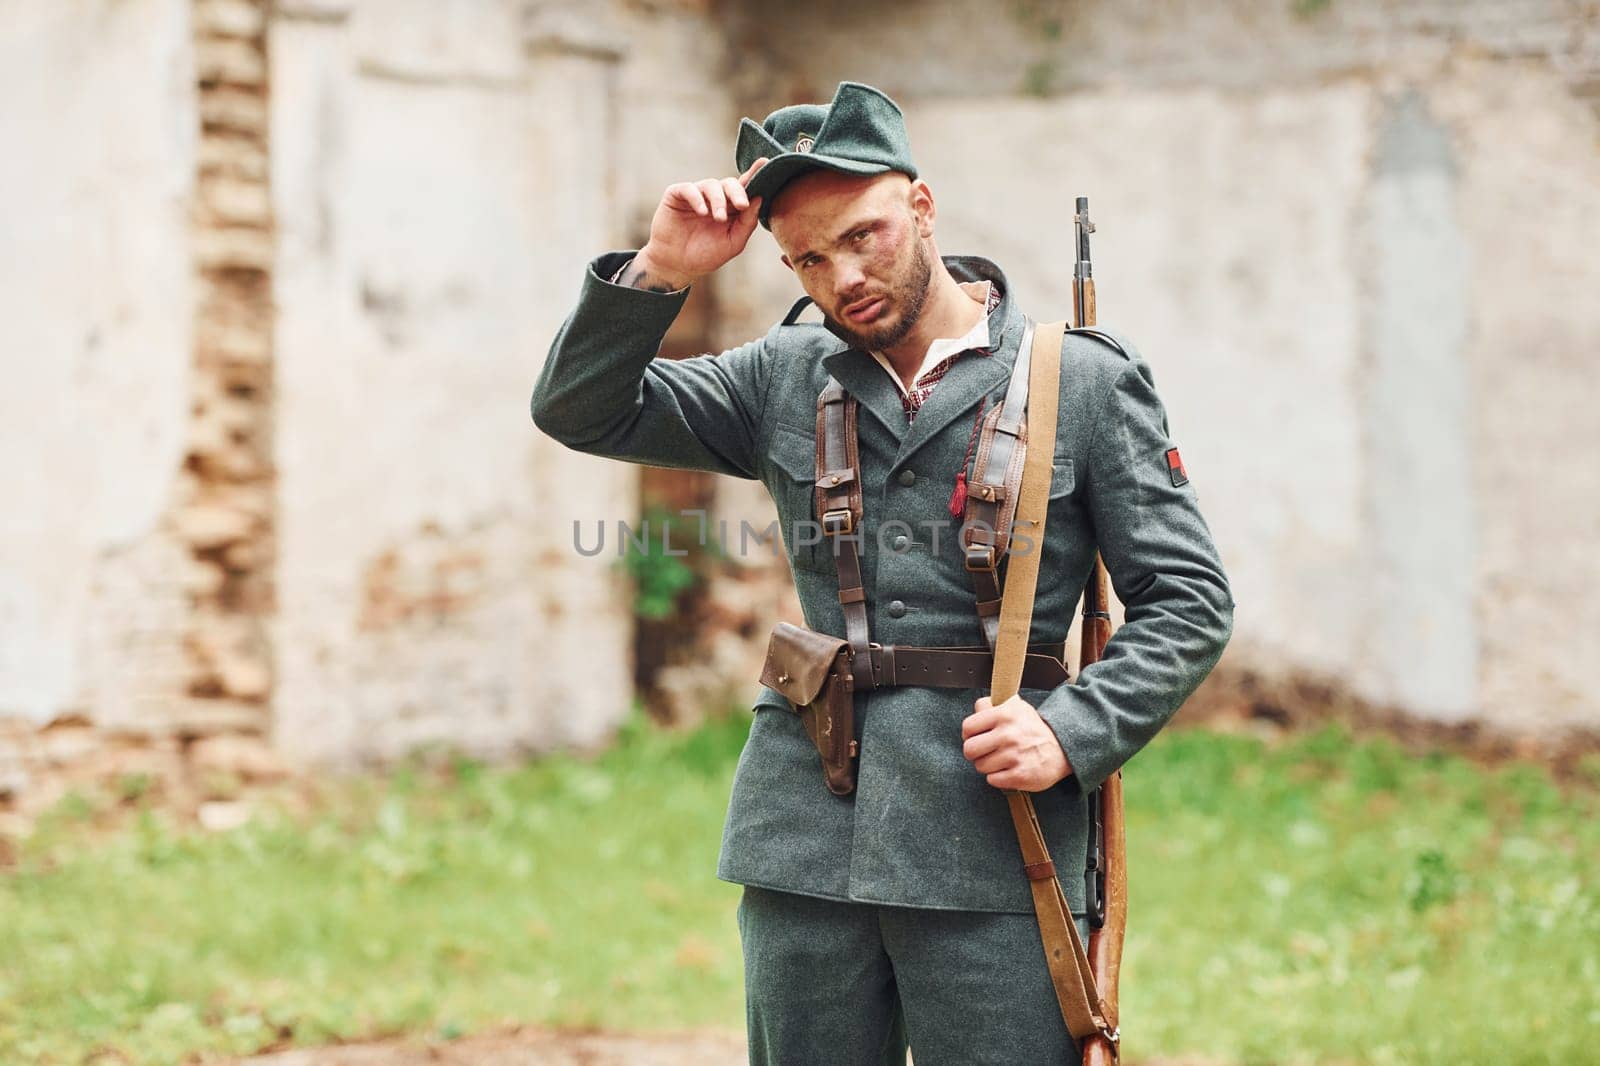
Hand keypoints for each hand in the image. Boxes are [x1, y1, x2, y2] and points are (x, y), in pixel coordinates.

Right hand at [631, 157, 768, 288]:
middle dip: (738, 192)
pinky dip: (697, 198)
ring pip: (712, 185)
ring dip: (718, 200)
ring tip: (718, 218)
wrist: (677, 265)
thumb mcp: (733, 243)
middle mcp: (714, 198)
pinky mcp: (677, 195)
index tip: (765, 163)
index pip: (745, 188)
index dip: (755, 174)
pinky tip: (702, 212)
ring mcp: (696, 195)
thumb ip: (747, 223)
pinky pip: (689, 189)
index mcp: (731, 208)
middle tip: (742, 205)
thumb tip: (759, 199)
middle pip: (730, 183)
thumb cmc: (705, 255)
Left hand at [961, 694, 1072, 791]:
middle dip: (975, 753)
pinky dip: (998, 777)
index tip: (976, 737)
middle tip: (985, 752)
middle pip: (969, 750)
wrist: (1062, 749)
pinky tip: (1008, 769)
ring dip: (988, 766)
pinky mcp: (1019, 775)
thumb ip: (992, 706)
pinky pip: (992, 780)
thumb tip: (976, 709)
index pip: (968, 727)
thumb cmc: (1033, 729)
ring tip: (1001, 760)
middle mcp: (1008, 734)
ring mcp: (1014, 756)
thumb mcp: (1016, 707)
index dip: (969, 734)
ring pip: (980, 766)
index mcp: (1005, 715)